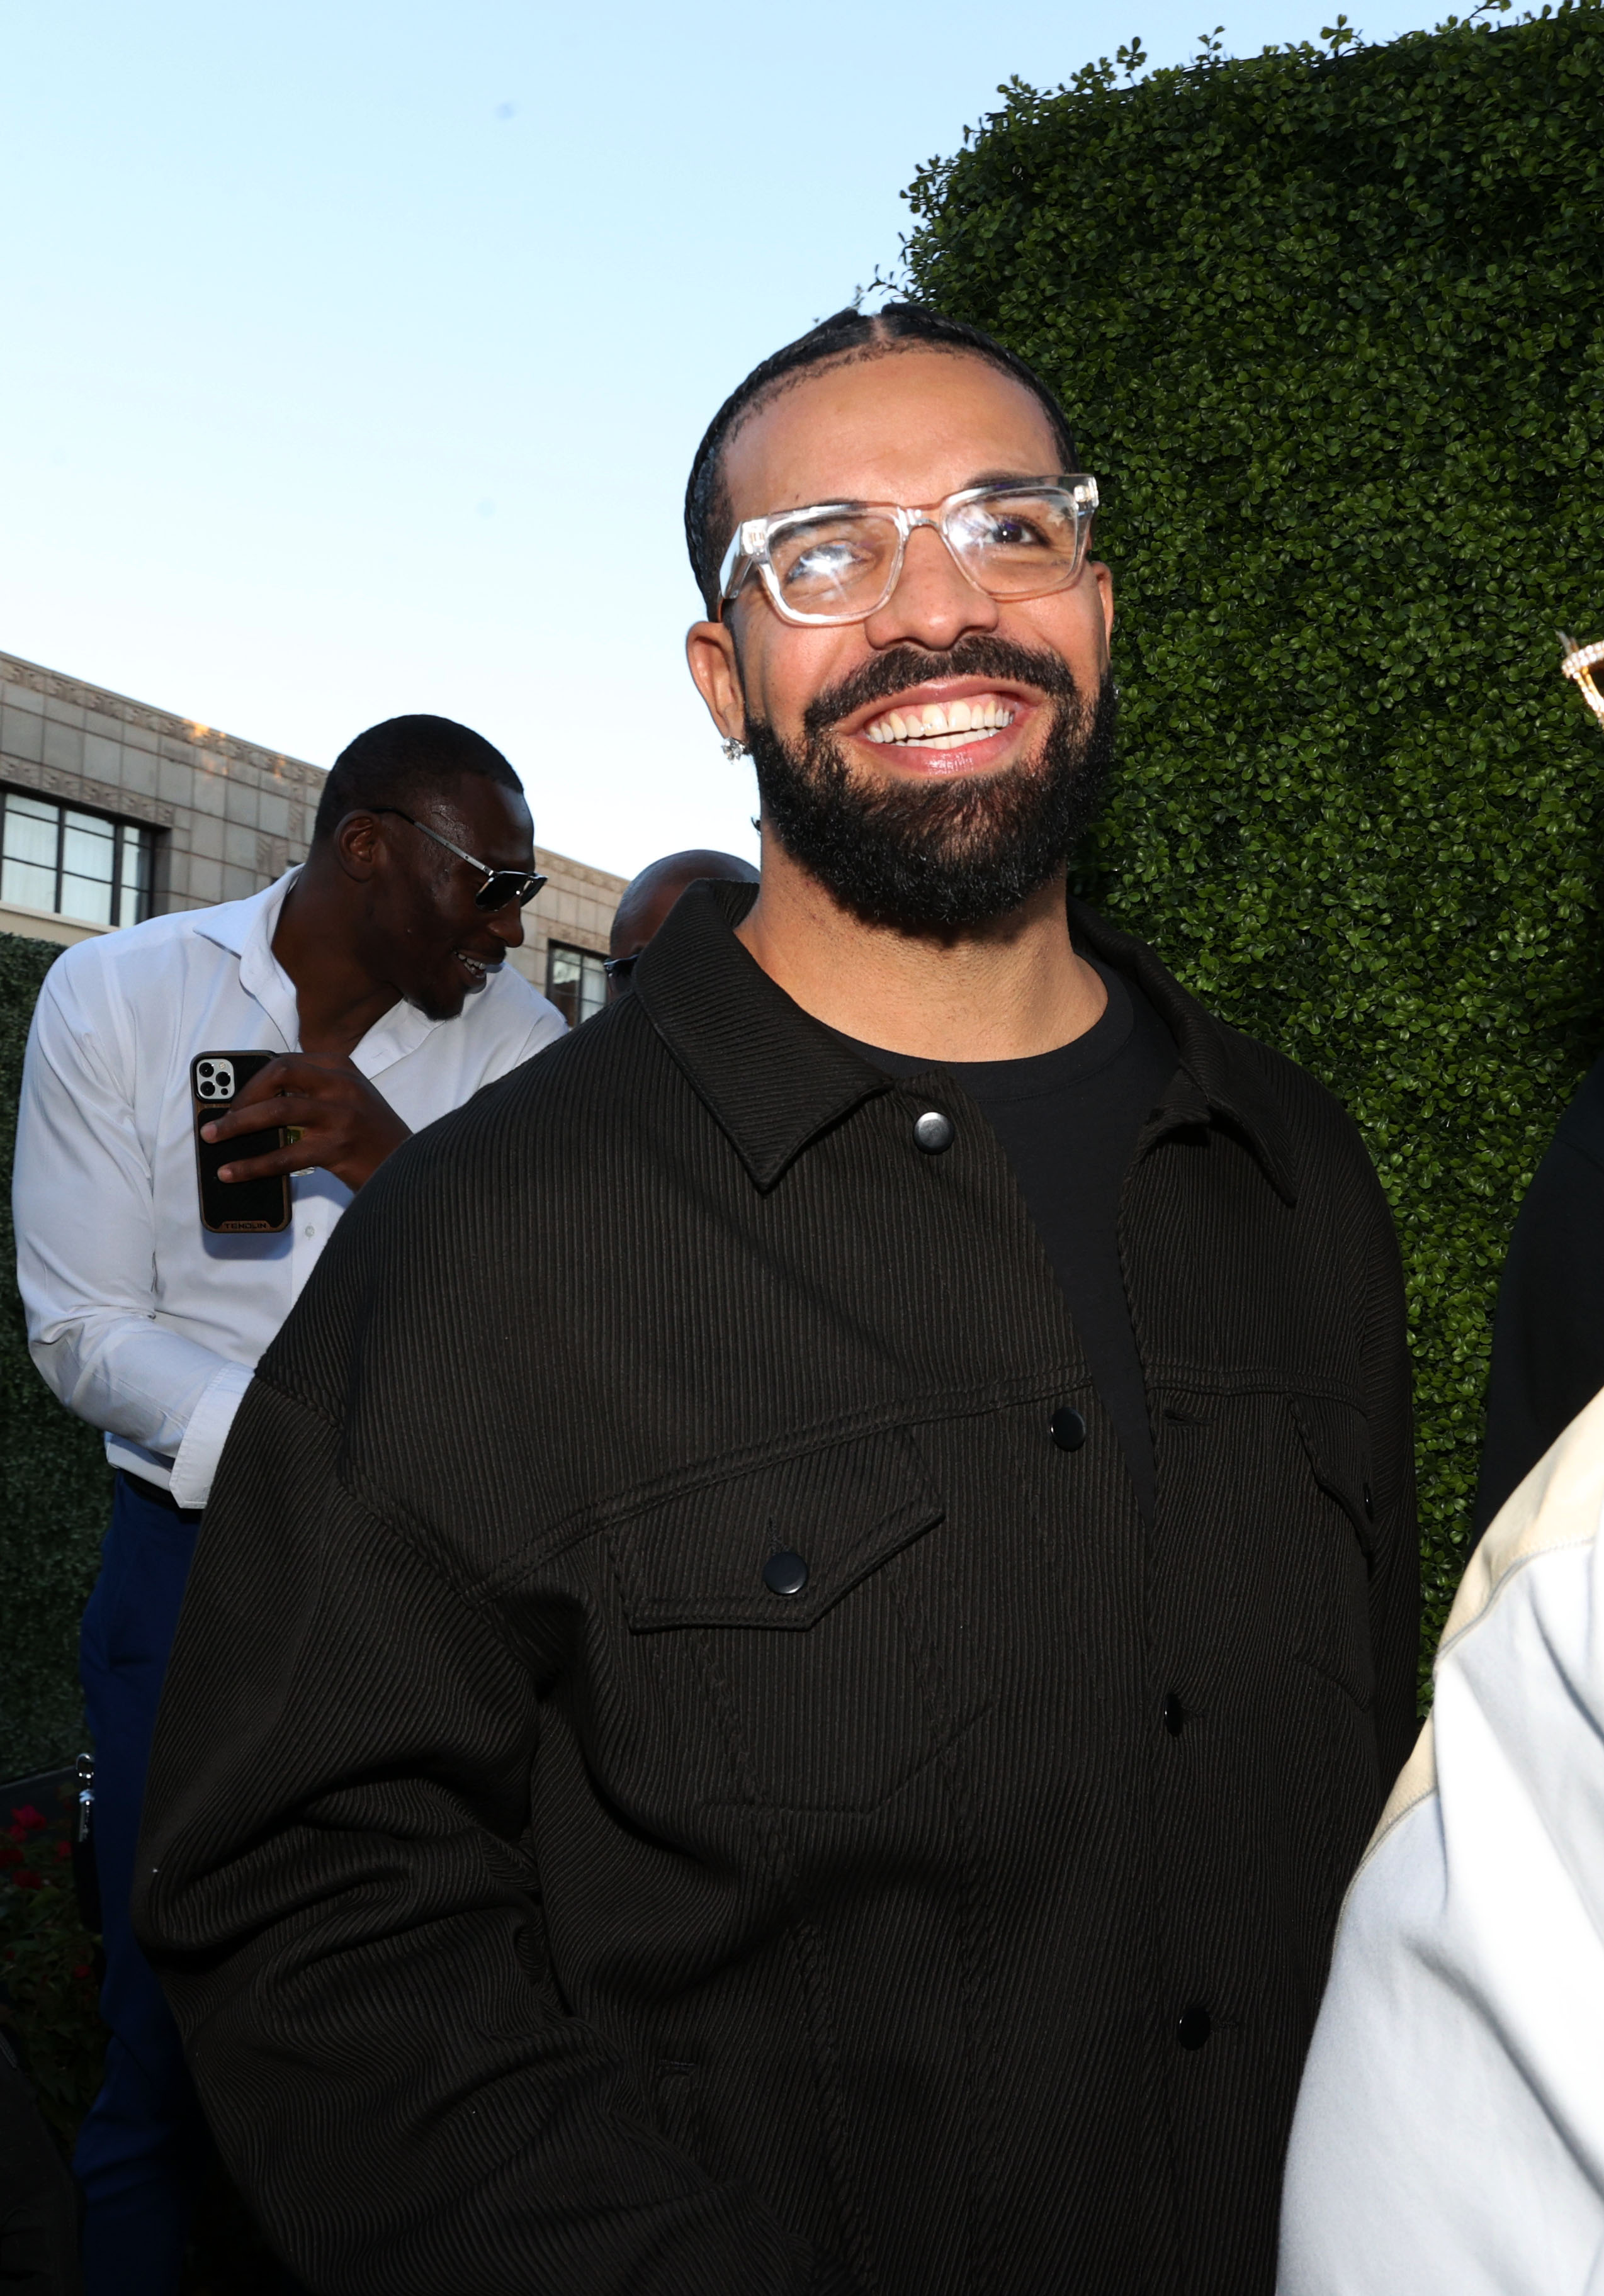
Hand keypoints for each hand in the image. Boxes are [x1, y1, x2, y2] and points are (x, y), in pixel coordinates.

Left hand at [202, 1055, 410, 1191]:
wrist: (411, 1167)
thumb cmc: (374, 1137)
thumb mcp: (351, 1100)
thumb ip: (314, 1094)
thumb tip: (258, 1106)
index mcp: (343, 1069)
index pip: (287, 1062)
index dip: (253, 1081)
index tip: (235, 1098)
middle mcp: (342, 1086)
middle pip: (279, 1075)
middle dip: (243, 1096)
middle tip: (221, 1118)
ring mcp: (341, 1115)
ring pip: (276, 1112)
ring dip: (236, 1125)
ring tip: (213, 1138)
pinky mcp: (337, 1148)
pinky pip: (283, 1155)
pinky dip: (252, 1165)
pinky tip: (232, 1172)